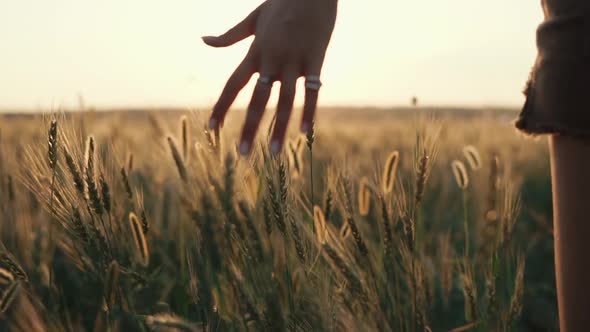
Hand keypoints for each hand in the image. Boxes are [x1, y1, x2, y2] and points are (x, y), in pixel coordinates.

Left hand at [203, 0, 337, 154]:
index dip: (222, 107)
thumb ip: (230, 36)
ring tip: (275, 154)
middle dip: (249, 128)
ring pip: (284, 101)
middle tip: (242, 154)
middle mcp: (271, 60)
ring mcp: (293, 61)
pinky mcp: (315, 60)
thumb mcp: (254, 19)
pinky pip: (312, 91)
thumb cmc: (282, 2)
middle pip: (256, 100)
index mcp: (255, 52)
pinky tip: (305, 132)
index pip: (233, 85)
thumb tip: (204, 40)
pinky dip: (309, 112)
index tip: (211, 129)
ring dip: (279, 129)